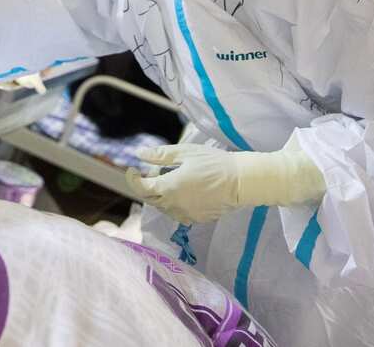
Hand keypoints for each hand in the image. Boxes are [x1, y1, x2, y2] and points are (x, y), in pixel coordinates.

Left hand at [124, 141, 324, 223]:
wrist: (241, 181)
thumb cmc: (213, 162)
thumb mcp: (186, 153)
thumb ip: (161, 156)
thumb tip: (139, 155)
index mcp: (169, 187)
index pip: (142, 188)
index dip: (133, 179)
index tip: (132, 170)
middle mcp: (174, 204)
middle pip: (152, 198)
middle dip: (148, 186)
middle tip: (156, 171)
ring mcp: (186, 214)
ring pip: (164, 207)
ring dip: (162, 195)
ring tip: (173, 178)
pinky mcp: (197, 219)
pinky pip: (178, 213)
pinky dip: (175, 203)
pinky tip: (185, 191)